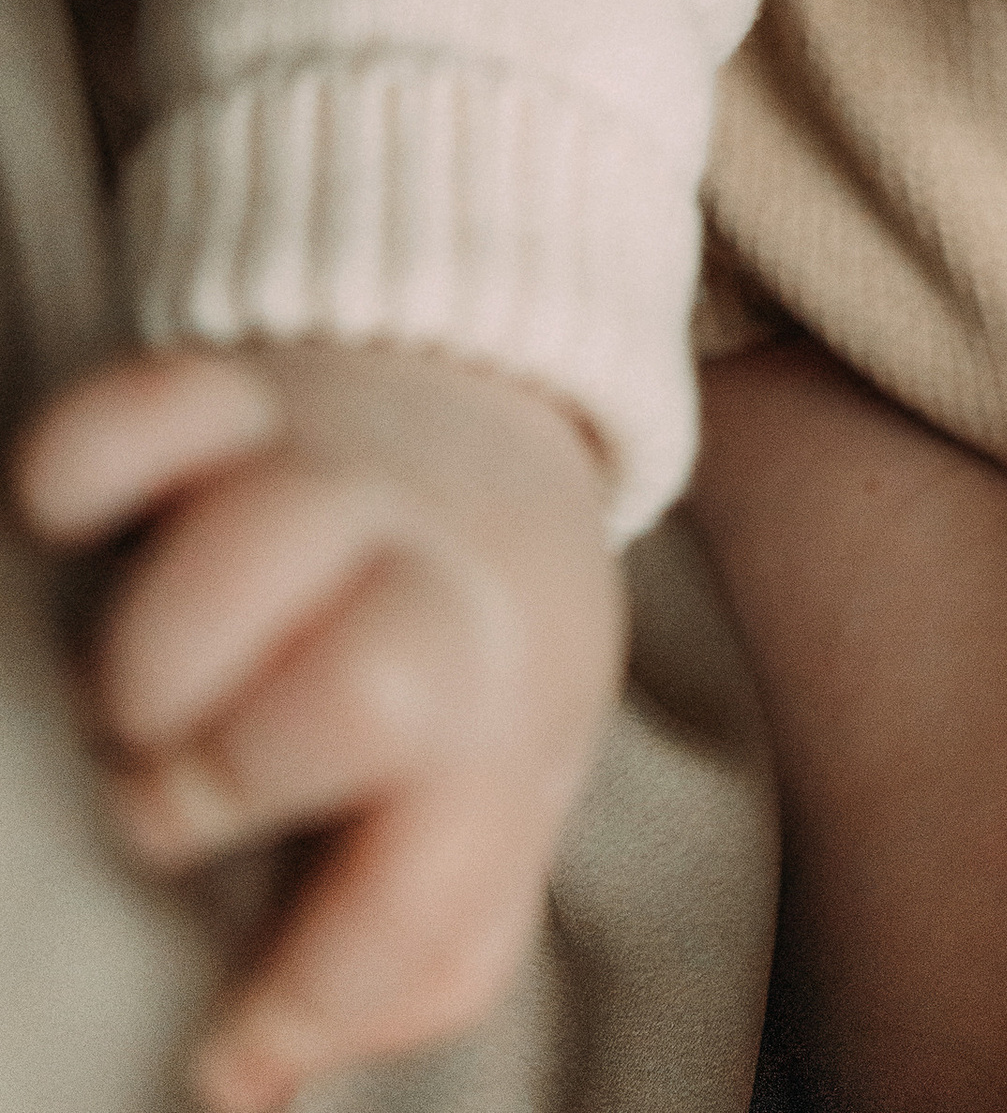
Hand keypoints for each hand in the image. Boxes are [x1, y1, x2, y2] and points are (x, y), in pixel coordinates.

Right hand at [13, 340, 625, 1111]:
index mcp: (498, 725)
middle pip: (362, 695)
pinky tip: (74, 529)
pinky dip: (81, 470)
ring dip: (150, 657)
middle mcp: (429, 592)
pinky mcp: (233, 396)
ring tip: (129, 700)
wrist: (492, 435)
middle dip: (226, 781)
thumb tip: (248, 1078)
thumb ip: (407, 953)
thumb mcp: (491, 807)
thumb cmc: (469, 667)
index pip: (424, 900)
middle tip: (172, 805)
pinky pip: (147, 409)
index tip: (228, 1044)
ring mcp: (330, 482)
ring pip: (250, 550)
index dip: (310, 993)